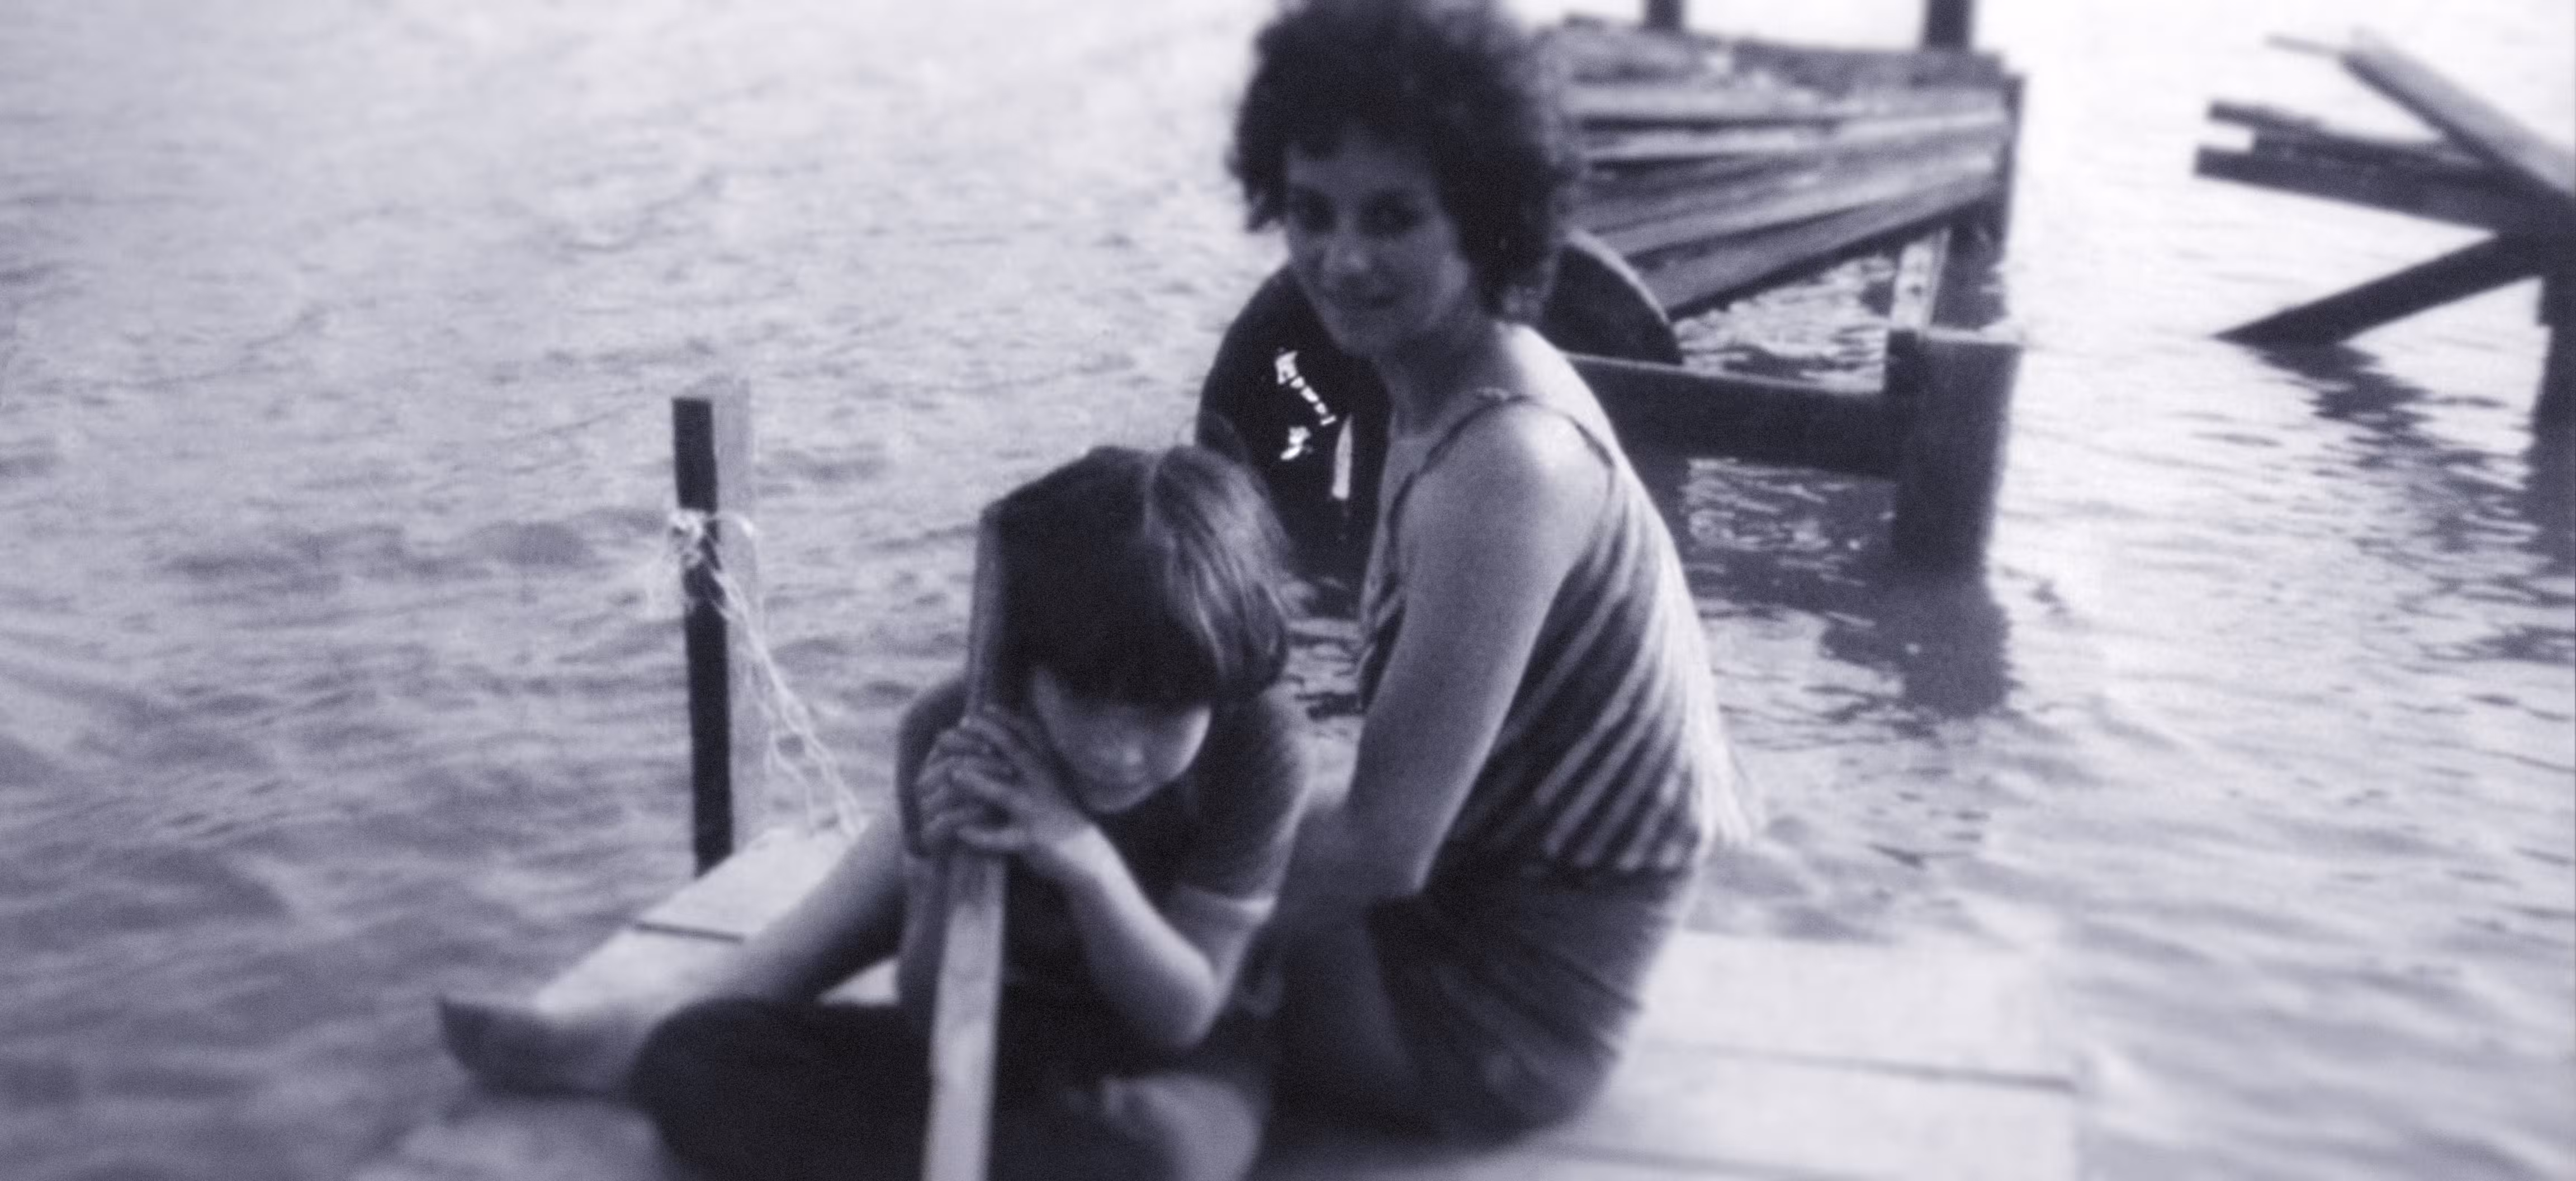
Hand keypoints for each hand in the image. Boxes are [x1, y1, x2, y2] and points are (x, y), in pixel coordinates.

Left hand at [918, 707, 1102, 884]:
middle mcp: (1043, 784)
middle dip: (987, 736)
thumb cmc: (1060, 815)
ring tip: (953, 774)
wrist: (1086, 854)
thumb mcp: (1051, 783)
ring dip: (977, 782)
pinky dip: (980, 835)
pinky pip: (1002, 838)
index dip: (1004, 719)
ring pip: (1003, 793)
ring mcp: (1036, 811)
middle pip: (1014, 752)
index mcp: (1048, 769)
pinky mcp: (1032, 839)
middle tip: (961, 725)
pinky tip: (960, 831)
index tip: (982, 708)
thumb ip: (1032, 763)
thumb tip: (1009, 739)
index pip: (1027, 735)